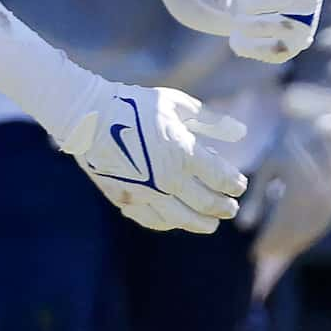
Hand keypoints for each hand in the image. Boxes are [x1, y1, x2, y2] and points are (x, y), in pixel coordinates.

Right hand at [58, 81, 246, 233]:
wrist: (88, 118)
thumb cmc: (136, 106)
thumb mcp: (177, 105)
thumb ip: (212, 121)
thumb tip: (241, 133)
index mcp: (183, 153)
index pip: (220, 178)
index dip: (234, 184)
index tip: (239, 185)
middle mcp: (167, 178)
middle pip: (206, 203)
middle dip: (223, 207)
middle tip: (232, 208)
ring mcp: (146, 193)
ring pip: (182, 219)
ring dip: (201, 224)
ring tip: (212, 225)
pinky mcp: (126, 200)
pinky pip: (153, 220)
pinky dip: (169, 224)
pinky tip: (177, 221)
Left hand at [244, 85, 330, 277]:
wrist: (320, 130)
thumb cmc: (286, 147)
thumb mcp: (267, 168)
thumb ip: (255, 198)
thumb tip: (242, 227)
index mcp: (299, 186)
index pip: (282, 224)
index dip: (268, 241)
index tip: (253, 253)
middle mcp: (318, 195)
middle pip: (296, 231)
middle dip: (278, 246)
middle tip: (260, 257)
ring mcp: (330, 199)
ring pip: (309, 231)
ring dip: (291, 245)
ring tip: (274, 254)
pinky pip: (320, 226)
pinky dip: (305, 237)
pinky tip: (292, 243)